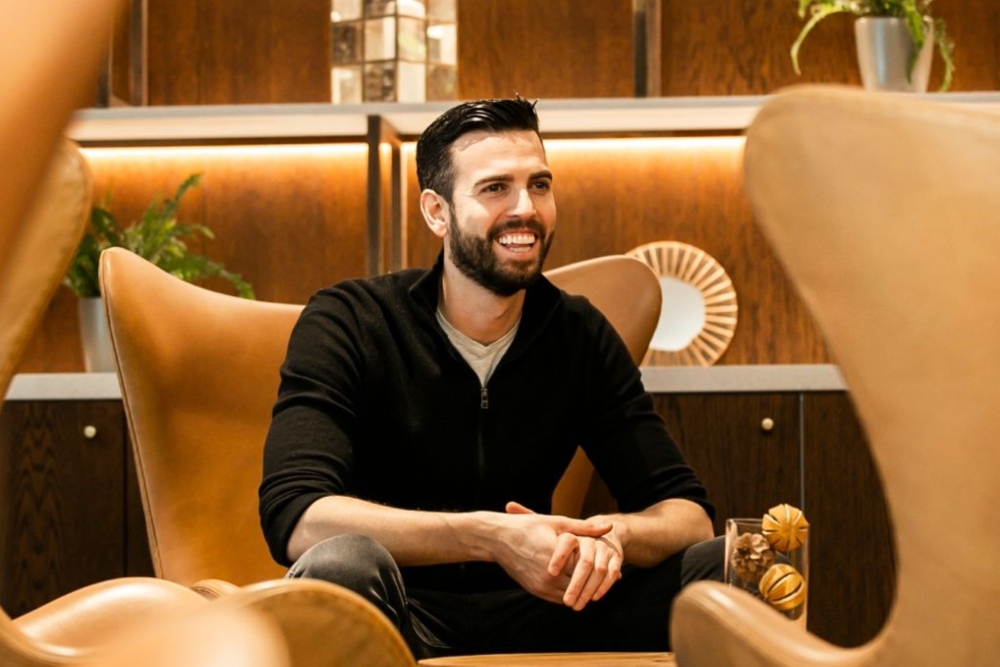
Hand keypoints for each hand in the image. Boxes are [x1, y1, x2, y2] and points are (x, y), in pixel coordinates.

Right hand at [506, 502, 623, 610]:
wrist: (496, 539)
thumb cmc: (526, 527)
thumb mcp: (556, 523)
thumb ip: (584, 528)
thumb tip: (609, 527)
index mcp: (557, 557)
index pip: (587, 567)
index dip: (599, 564)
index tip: (608, 559)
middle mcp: (549, 576)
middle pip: (581, 585)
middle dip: (592, 579)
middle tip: (605, 573)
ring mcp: (541, 586)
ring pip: (572, 595)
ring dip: (581, 589)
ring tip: (591, 578)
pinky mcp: (534, 591)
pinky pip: (559, 598)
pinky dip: (569, 592)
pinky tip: (574, 582)